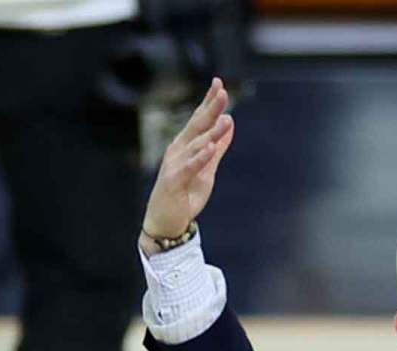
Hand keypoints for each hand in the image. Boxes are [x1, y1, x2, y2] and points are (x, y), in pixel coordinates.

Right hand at [141, 78, 234, 251]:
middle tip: (222, 91)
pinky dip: (200, 158)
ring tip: (225, 119)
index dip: (209, 103)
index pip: (199, 120)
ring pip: (196, 145)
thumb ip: (218, 147)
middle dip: (210, 108)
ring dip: (211, 132)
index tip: (219, 84)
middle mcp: (178, 150)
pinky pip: (190, 167)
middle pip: (196, 126)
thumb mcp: (207, 168)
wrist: (167, 220)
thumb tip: (230, 124)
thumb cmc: (185, 193)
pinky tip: (210, 148)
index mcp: (186, 145)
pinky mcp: (175, 181)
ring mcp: (175, 165)